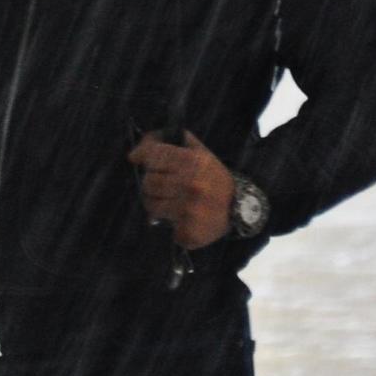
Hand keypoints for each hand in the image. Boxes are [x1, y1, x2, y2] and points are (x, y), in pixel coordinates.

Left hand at [132, 129, 238, 249]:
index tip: (135, 157)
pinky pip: (166, 228)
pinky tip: (183, 219)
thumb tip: (134, 153)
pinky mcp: (190, 232)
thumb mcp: (201, 153)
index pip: (155, 155)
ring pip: (152, 207)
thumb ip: (172, 142)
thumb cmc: (214, 178)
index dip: (143, 155)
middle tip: (162, 185)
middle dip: (151, 183)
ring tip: (171, 203)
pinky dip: (172, 226)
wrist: (240, 208)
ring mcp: (190, 211)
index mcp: (195, 163)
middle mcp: (192, 186)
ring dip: (157, 205)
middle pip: (148, 182)